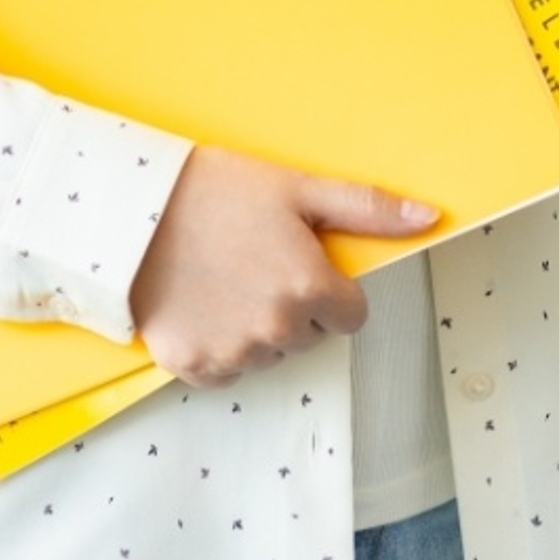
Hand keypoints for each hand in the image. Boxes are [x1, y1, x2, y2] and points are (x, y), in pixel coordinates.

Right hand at [127, 147, 436, 388]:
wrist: (128, 209)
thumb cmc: (213, 191)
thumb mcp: (295, 188)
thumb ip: (366, 208)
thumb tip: (430, 217)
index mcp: (310, 287)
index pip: (349, 316)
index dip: (326, 289)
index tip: (296, 263)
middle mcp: (279, 329)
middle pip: (307, 336)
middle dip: (291, 307)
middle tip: (253, 264)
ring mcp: (235, 352)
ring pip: (267, 354)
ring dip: (254, 328)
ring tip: (221, 280)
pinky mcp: (194, 365)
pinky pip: (224, 371)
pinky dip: (217, 347)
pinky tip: (199, 306)